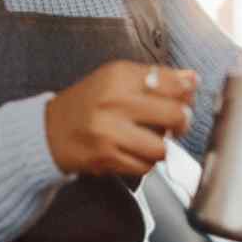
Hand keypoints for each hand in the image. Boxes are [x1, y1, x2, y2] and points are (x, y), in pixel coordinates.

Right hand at [45, 61, 198, 176]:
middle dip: (182, 123)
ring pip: (161, 147)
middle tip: (175, 124)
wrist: (48, 131)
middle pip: (174, 115)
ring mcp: (109, 131)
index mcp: (119, 76)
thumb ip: (155, 77)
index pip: (173, 83)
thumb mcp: (117, 79)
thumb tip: (192, 79)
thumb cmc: (89, 103)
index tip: (183, 98)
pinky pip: (144, 166)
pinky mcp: (106, 157)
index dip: (186, 93)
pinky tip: (134, 151)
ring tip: (151, 140)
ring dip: (161, 146)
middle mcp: (114, 101)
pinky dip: (145, 162)